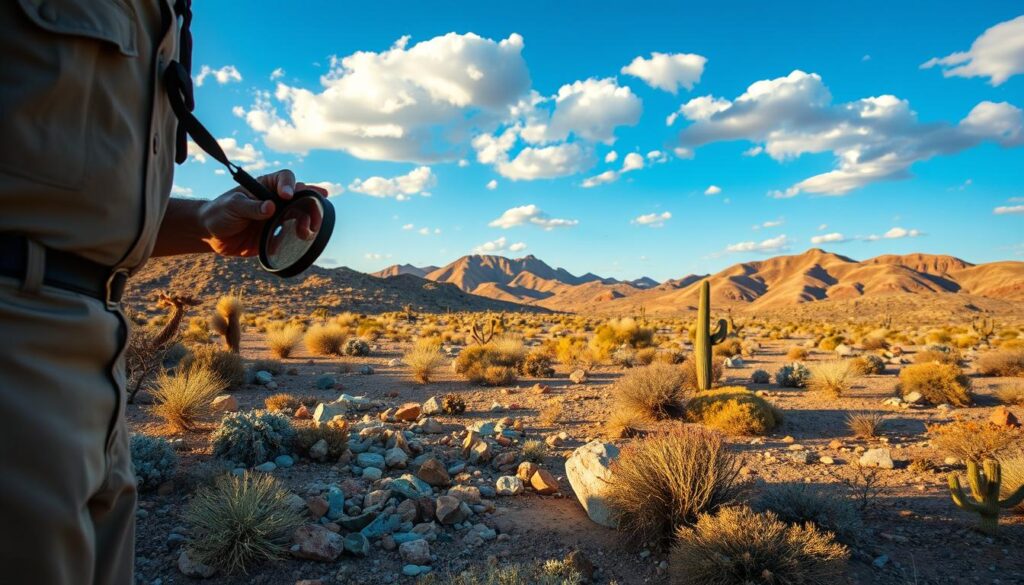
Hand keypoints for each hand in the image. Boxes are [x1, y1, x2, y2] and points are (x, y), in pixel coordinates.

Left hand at [199, 169, 327, 256]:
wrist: (212, 235)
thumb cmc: (219, 212)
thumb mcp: (233, 206)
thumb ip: (252, 207)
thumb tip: (271, 207)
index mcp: (265, 186)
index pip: (285, 178)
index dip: (290, 185)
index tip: (286, 196)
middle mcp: (275, 200)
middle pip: (301, 197)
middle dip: (311, 205)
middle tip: (315, 217)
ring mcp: (277, 218)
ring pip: (301, 216)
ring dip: (308, 222)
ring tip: (305, 232)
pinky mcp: (275, 234)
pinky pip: (291, 236)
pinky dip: (296, 239)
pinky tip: (294, 242)